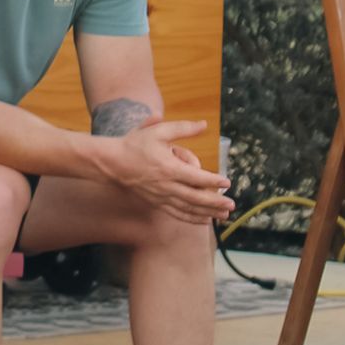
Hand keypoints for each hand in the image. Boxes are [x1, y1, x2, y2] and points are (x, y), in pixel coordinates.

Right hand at [99, 116, 232, 224]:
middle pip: (197, 198)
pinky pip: (178, 214)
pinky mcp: (157, 203)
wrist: (112, 163)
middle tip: (231, 205)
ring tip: (224, 215)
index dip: (213, 181)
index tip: (227, 182)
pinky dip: (193, 219)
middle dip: (216, 202)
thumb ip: (182, 128)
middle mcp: (167, 186)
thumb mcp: (158, 130)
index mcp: (169, 168)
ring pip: (189, 209)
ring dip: (208, 213)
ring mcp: (162, 197)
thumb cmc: (135, 144)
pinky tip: (205, 220)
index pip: (197, 178)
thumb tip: (203, 125)